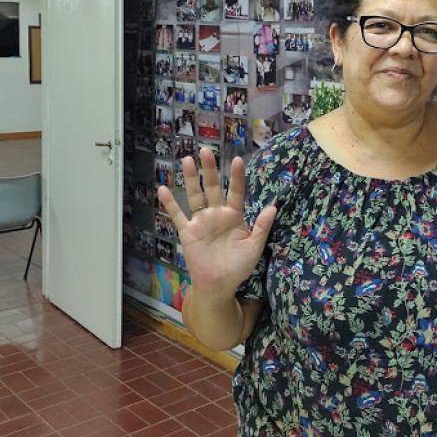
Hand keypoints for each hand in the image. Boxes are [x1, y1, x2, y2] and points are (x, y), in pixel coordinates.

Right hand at [157, 147, 275, 296]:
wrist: (219, 285)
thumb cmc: (239, 268)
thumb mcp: (254, 248)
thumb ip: (262, 227)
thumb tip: (273, 206)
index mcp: (234, 216)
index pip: (236, 192)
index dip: (236, 177)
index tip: (237, 160)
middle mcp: (216, 214)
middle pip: (212, 187)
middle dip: (210, 170)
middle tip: (206, 151)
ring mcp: (201, 222)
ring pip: (195, 196)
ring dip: (190, 179)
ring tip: (186, 160)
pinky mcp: (188, 232)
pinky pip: (177, 215)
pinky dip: (170, 203)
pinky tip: (163, 189)